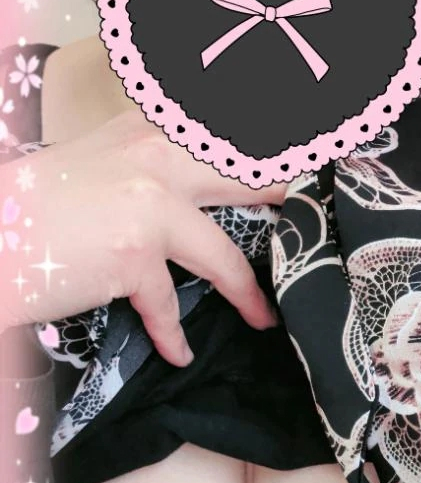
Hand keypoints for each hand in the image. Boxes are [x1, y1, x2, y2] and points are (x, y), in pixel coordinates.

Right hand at [0, 107, 288, 366]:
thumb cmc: (40, 199)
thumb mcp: (101, 157)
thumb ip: (153, 159)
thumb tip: (199, 179)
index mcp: (152, 130)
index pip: (230, 134)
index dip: (275, 152)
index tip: (314, 159)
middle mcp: (159, 159)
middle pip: (249, 180)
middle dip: (288, 203)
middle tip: (319, 221)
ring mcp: (150, 206)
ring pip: (222, 256)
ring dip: (247, 294)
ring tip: (264, 317)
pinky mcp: (134, 257)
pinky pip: (167, 306)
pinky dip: (172, 334)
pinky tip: (179, 353)